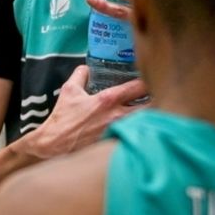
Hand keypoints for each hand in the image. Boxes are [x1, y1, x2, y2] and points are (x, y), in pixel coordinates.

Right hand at [9, 65, 144, 160]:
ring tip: (154, 111)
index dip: (148, 80)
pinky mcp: (116, 144)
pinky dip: (141, 130)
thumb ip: (80, 75)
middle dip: (157, 99)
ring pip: (146, 121)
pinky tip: (142, 129)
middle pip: (151, 106)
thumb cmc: (62, 119)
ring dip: (152, 116)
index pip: (138, 86)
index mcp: (108, 100)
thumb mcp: (68, 91)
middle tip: (160, 95)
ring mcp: (119, 131)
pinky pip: (136, 135)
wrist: (55, 146)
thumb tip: (86, 68)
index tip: (153, 77)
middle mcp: (117, 116)